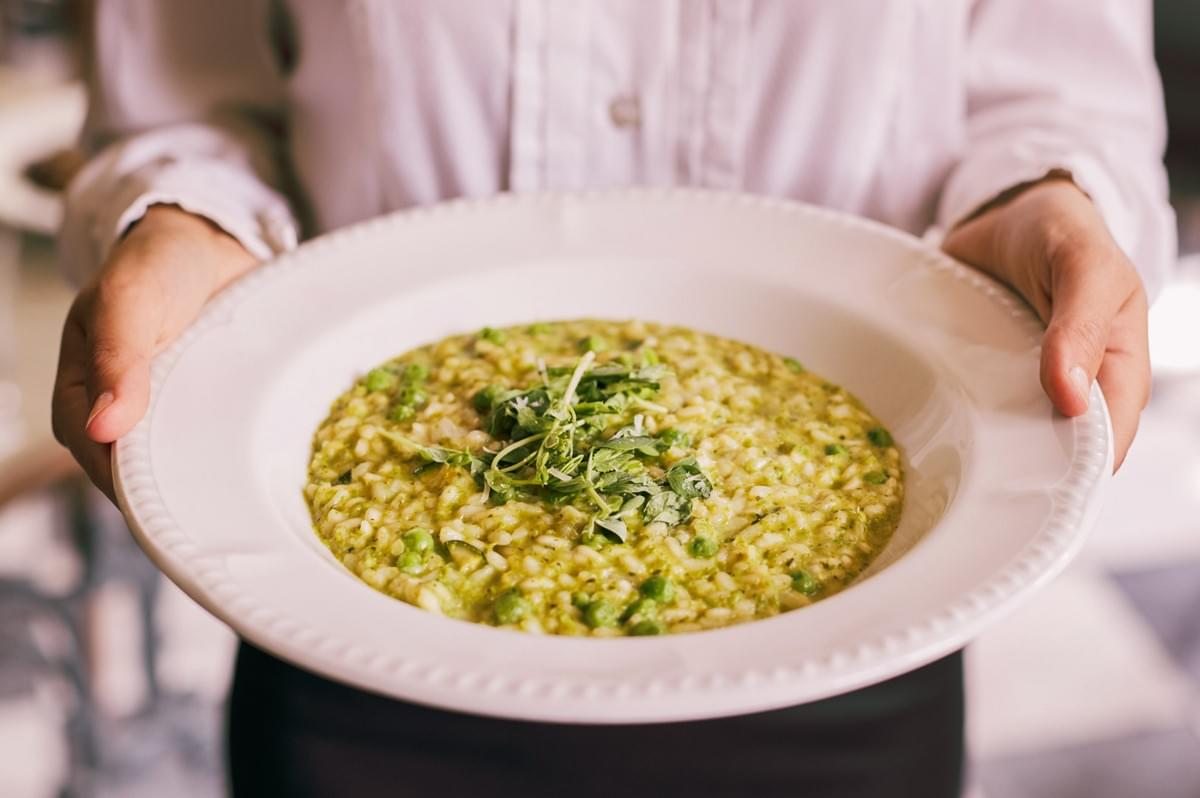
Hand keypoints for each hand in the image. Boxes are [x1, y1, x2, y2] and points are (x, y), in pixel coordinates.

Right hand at [52, 206, 257, 500]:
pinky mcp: (205, 411)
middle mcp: (122, 417)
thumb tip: (104, 429)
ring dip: (213, 471)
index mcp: (81, 398)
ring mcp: (166, 417)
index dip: (134, 485)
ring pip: (185, 465)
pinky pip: (217, 443)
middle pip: (144, 476)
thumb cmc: (155, 265)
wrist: (206, 244)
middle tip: (226, 497)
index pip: (101, 462)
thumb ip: (117, 357)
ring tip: (250, 479)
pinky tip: (264, 456)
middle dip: (180, 488)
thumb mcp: (128, 299)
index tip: (177, 500)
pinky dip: (237, 448)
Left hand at [943, 176, 1149, 471]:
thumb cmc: (1063, 235)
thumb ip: (1081, 328)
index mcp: (1118, 375)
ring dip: (980, 448)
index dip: (1075, 473)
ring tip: (946, 457)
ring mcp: (1023, 388)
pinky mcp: (980, 379)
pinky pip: (967, 411)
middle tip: (976, 481)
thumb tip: (1072, 400)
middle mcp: (1072, 392)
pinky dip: (949, 417)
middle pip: (1052, 456)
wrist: (1010, 210)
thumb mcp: (1085, 267)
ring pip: (1006, 440)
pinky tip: (926, 426)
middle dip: (1020, 472)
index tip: (1030, 491)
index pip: (1105, 447)